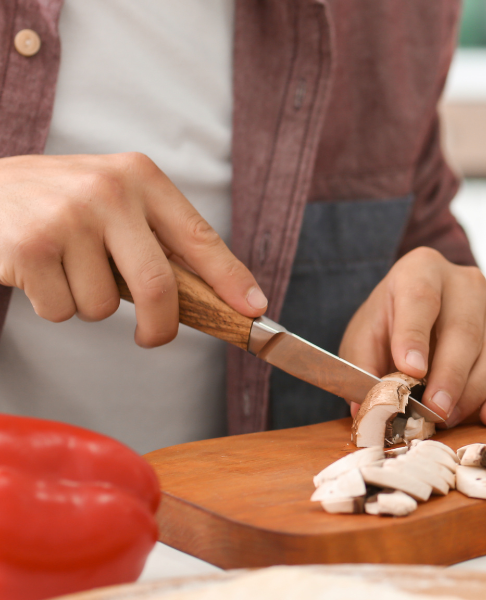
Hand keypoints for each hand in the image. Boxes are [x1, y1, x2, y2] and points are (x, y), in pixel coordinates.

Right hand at [0, 153, 266, 345]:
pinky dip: (52, 305)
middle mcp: (109, 190)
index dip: (230, 278)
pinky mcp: (31, 247)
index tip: (253, 308)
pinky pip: (62, 310)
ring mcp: (69, 217)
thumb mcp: (112, 199)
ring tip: (66, 270)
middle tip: (152, 337)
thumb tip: (219, 295)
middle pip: (158, 286)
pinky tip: (37, 272)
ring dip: (87, 305)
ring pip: (103, 307)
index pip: (198, 236)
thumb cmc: (58, 204)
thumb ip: (156, 237)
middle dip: (160, 326)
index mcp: (140, 176)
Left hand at [339, 248, 485, 427]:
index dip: (415, 335)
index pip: (420, 298)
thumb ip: (363, 367)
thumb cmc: (392, 325)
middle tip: (435, 408)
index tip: (411, 370)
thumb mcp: (365, 337)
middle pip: (464, 328)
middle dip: (450, 374)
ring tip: (450, 417)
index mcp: (421, 270)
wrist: (423, 313)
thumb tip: (371, 406)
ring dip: (475, 390)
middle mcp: (465, 282)